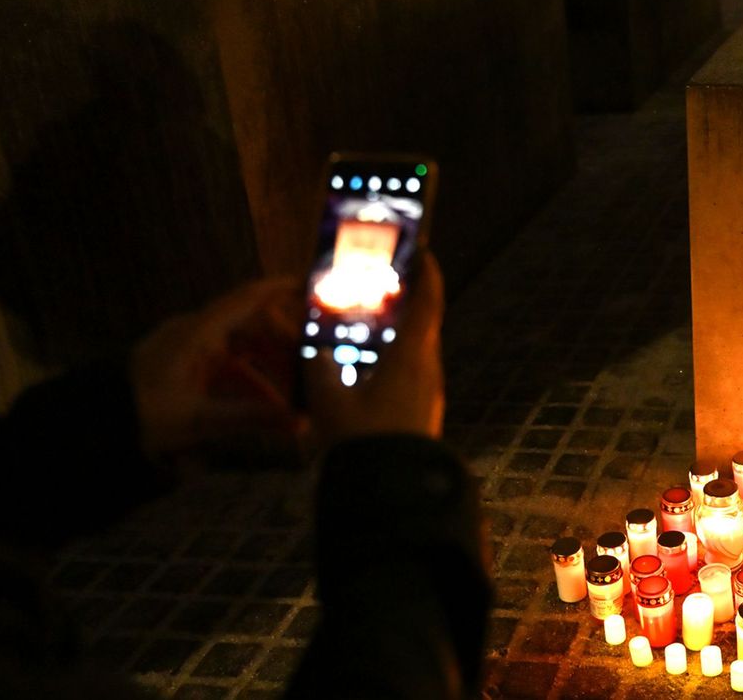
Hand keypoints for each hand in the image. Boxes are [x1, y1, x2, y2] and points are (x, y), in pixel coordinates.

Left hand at [130, 277, 306, 470]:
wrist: (98, 425)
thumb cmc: (146, 414)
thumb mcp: (200, 418)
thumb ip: (252, 417)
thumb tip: (302, 422)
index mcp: (197, 333)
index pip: (246, 300)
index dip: (280, 289)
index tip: (312, 285)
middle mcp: (196, 334)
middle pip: (252, 328)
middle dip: (285, 346)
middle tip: (315, 363)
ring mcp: (190, 351)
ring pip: (244, 352)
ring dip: (270, 371)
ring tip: (296, 398)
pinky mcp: (186, 370)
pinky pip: (229, 369)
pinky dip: (251, 384)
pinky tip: (269, 409)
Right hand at [304, 250, 444, 443]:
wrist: (394, 492)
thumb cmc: (365, 443)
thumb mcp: (330, 403)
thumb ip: (318, 372)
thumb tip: (313, 353)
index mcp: (413, 357)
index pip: (429, 302)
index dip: (427, 273)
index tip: (423, 250)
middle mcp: (428, 370)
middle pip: (424, 323)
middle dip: (407, 300)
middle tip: (383, 283)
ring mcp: (429, 393)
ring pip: (417, 350)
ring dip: (399, 331)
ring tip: (369, 322)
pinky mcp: (422, 413)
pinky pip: (411, 373)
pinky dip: (394, 358)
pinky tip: (369, 367)